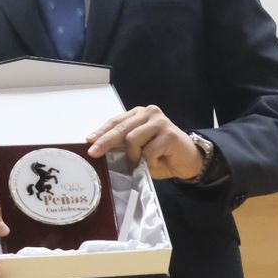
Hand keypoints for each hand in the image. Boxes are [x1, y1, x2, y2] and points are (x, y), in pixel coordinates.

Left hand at [86, 105, 202, 179]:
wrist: (188, 161)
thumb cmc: (161, 156)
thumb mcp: (137, 149)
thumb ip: (123, 146)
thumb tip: (100, 150)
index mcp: (139, 114)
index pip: (116, 122)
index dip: (101, 132)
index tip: (89, 141)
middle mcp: (149, 113)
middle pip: (121, 128)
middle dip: (105, 142)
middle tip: (94, 153)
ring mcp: (160, 122)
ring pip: (132, 139)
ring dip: (133, 156)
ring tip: (140, 164)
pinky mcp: (169, 134)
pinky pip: (148, 151)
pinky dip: (148, 162)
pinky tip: (155, 163)